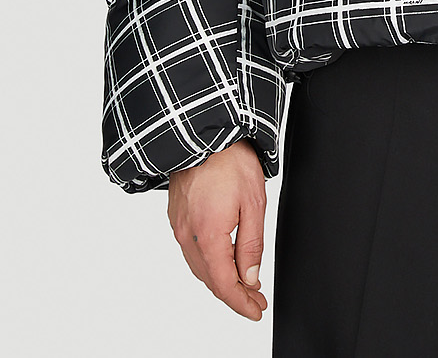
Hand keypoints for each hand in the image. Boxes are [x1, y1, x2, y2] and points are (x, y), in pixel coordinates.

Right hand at [167, 138, 268, 321]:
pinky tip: (222, 261)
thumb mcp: (254, 202)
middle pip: (210, 279)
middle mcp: (187, 236)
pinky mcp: (176, 216)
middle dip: (234, 294)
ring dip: (221, 279)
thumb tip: (250, 276)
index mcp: (207, 236)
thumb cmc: (230, 161)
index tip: (256, 311)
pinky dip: (208, 262)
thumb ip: (251, 244)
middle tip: (255, 301)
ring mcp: (178, 226)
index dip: (241, 303)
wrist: (203, 131)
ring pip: (200, 267)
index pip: (224, 284)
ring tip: (244, 284)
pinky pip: (191, 250)